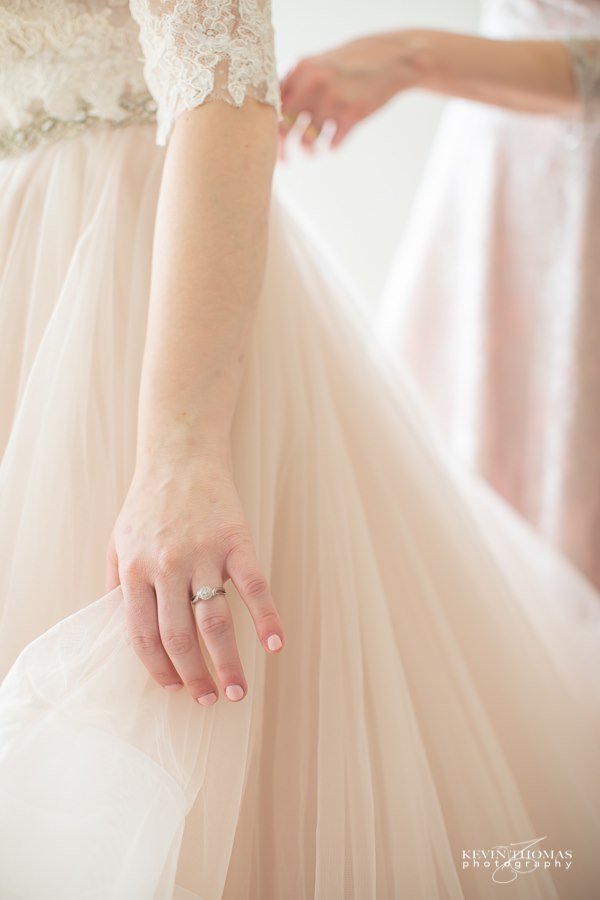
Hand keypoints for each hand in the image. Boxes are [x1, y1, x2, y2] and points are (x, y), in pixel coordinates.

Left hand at [105, 454, 284, 704]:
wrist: (180, 458)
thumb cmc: (147, 504)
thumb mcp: (118, 543)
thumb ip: (117, 586)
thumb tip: (120, 630)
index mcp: (135, 571)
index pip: (143, 635)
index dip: (158, 668)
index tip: (174, 688)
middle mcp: (167, 567)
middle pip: (179, 636)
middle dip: (194, 676)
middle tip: (208, 701)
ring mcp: (203, 554)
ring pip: (215, 621)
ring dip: (227, 662)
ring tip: (235, 692)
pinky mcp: (236, 542)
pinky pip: (253, 586)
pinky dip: (266, 618)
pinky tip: (274, 645)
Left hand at [280, 31, 424, 150]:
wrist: (391, 60)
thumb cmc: (348, 65)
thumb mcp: (318, 65)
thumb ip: (295, 85)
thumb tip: (274, 120)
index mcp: (300, 68)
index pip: (274, 105)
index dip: (269, 129)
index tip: (272, 145)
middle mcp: (313, 83)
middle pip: (286, 126)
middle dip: (283, 148)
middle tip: (286, 160)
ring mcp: (333, 99)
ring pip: (310, 139)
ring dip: (310, 150)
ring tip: (312, 152)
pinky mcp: (352, 115)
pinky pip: (333, 145)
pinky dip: (332, 147)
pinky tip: (334, 141)